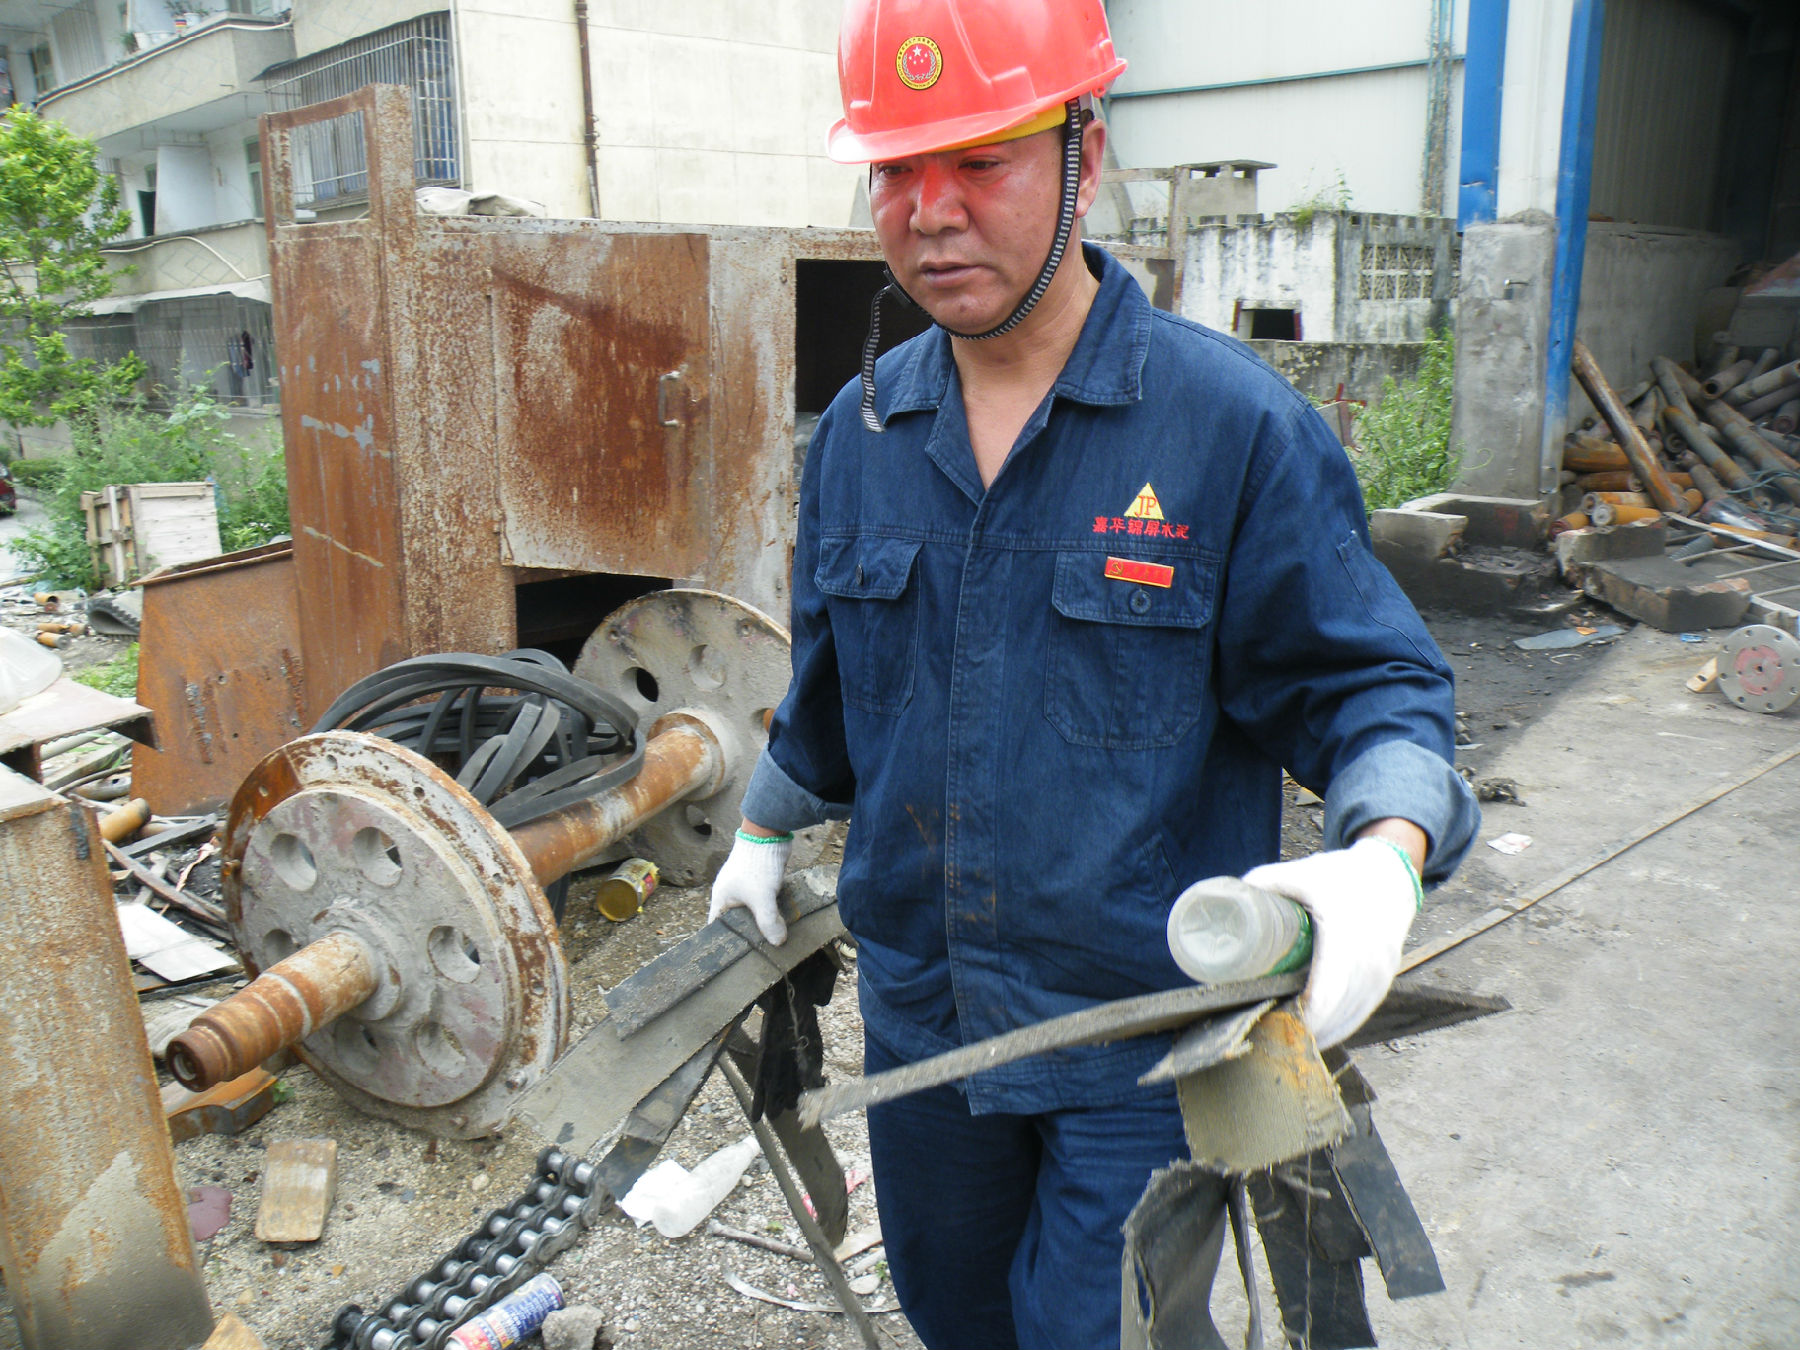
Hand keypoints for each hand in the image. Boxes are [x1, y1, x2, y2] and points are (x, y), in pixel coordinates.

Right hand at [708, 829, 793, 944]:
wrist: (767, 835)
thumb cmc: (756, 866)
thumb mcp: (762, 898)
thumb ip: (768, 921)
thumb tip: (778, 942)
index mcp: (721, 899)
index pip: (716, 927)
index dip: (724, 941)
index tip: (736, 956)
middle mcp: (729, 894)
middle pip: (736, 920)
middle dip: (747, 933)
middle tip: (760, 950)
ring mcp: (743, 887)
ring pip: (750, 911)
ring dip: (760, 921)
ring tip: (771, 937)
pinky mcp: (757, 881)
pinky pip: (761, 901)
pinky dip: (768, 909)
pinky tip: (778, 919)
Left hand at [1241, 836, 1419, 1048]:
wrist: (1390, 877)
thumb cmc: (1342, 875)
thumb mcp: (1302, 873)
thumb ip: (1263, 883)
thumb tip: (1225, 901)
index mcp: (1346, 936)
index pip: (1329, 990)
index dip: (1304, 1014)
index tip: (1275, 1024)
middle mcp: (1369, 962)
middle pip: (1334, 1013)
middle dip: (1300, 1028)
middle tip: (1263, 1031)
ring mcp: (1380, 977)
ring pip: (1347, 1021)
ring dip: (1317, 1033)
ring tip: (1280, 1035)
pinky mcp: (1383, 985)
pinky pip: (1358, 1017)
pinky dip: (1335, 1029)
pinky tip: (1311, 1036)